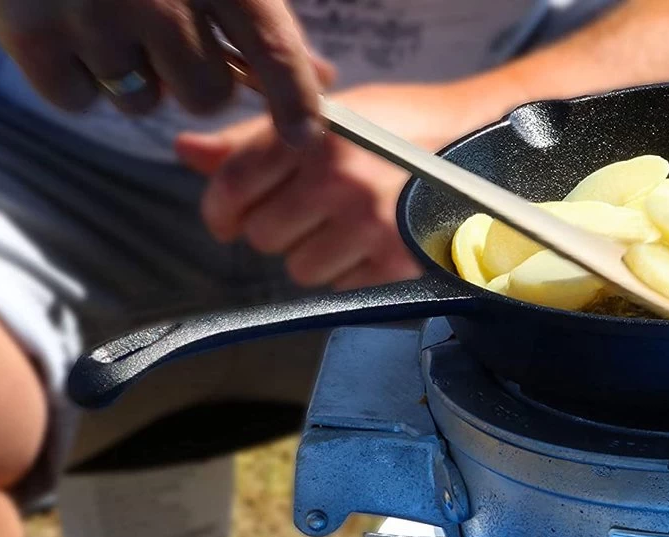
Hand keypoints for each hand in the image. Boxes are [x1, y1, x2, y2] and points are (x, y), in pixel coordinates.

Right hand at [0, 0, 321, 145]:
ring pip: (141, 102)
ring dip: (134, 77)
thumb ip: (259, 12)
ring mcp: (92, 14)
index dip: (294, 100)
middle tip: (167, 37)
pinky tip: (67, 27)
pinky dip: (77, 79)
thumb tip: (318, 76)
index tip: (304, 133)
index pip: (272, 47)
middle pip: (206, 93)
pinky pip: (78, 101)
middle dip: (195, 79)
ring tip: (108, 17)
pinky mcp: (31, 33)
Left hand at [175, 85, 476, 290]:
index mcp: (315, 135)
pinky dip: (348, 273)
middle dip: (275, 231)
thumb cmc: (401, 128)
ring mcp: (369, 224)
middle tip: (306, 215)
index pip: (234, 184)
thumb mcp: (330, 117)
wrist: (481, 145)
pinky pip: (341, 287)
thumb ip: (253, 140)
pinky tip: (369, 245)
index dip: (220, 210)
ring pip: (299, 268)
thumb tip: (187, 152)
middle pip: (262, 236)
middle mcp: (338, 180)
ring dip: (312, 256)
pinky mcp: (396, 259)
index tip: (227, 219)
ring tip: (342, 230)